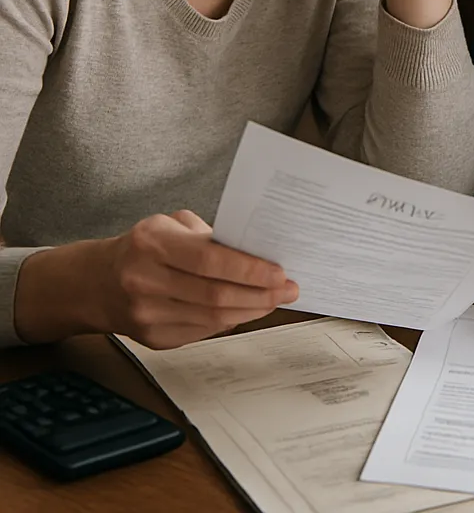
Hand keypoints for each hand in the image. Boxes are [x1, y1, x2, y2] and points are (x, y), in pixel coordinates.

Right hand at [93, 210, 298, 348]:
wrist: (96, 282)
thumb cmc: (144, 246)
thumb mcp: (173, 225)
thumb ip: (212, 236)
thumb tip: (258, 254)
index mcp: (151, 243)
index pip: (210, 260)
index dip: (250, 269)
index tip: (280, 272)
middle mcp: (144, 280)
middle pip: (215, 295)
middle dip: (261, 294)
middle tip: (288, 289)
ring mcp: (146, 314)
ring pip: (213, 318)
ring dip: (252, 310)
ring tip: (275, 299)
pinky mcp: (152, 338)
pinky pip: (203, 332)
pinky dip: (231, 321)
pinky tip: (247, 309)